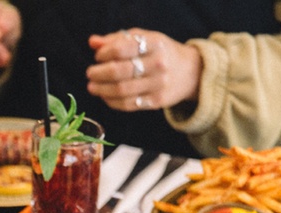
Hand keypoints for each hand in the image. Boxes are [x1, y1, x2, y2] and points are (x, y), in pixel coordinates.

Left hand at [85, 28, 202, 110]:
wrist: (191, 72)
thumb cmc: (160, 53)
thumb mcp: (143, 39)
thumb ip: (116, 40)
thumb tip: (93, 42)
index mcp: (154, 43)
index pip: (121, 49)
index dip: (104, 54)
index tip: (98, 57)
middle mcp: (158, 64)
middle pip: (119, 71)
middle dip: (99, 74)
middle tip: (90, 74)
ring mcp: (159, 84)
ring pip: (122, 90)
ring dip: (101, 90)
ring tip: (92, 87)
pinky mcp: (157, 101)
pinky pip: (129, 104)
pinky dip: (112, 102)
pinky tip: (105, 96)